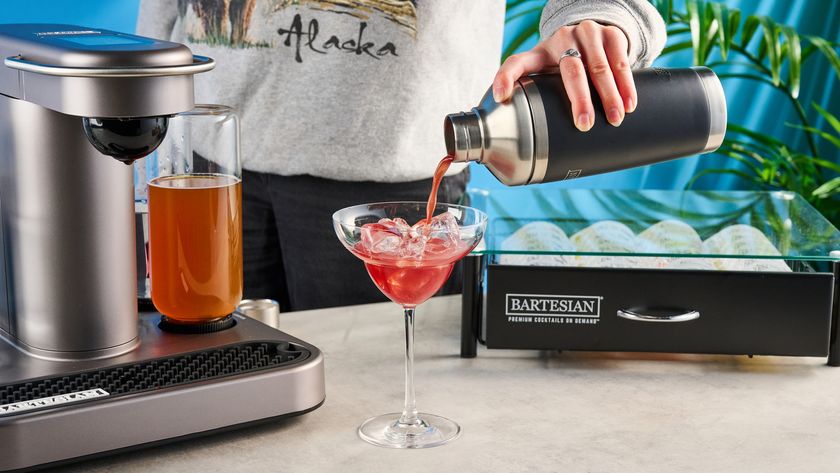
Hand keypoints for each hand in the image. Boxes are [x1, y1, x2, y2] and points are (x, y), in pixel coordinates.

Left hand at [492, 20, 636, 131]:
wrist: (594, 33)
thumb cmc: (564, 63)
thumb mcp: (546, 72)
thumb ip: (537, 96)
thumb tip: (527, 139)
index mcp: (539, 53)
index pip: (516, 63)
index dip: (505, 78)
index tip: (501, 96)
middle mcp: (562, 40)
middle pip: (571, 70)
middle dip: (579, 99)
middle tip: (585, 124)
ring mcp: (588, 35)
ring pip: (599, 67)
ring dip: (609, 95)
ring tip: (615, 118)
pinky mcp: (611, 35)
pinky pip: (621, 61)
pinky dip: (626, 85)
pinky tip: (629, 103)